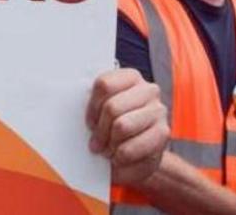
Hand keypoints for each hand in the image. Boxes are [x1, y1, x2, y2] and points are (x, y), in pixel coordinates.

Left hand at [86, 68, 167, 185]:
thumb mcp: (101, 113)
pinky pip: (132, 147)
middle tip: (96, 143)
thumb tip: (72, 104)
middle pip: (112, 107)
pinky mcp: (163, 133)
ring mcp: (158, 111)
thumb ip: (93, 104)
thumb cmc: (113, 131)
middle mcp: (148, 90)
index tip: (89, 123)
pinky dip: (120, 157)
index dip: (91, 108)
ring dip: (110, 144)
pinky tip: (120, 157)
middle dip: (100, 131)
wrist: (136, 158)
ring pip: (122, 126)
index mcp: (130, 78)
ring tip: (108, 149)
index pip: (103, 84)